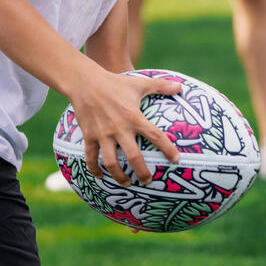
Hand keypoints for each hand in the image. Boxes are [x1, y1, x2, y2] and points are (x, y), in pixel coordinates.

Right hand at [69, 70, 181, 186]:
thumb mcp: (139, 83)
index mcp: (133, 117)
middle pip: (133, 157)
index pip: (155, 136)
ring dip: (119, 176)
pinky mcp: (89, 136)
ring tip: (127, 183)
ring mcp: (102, 134)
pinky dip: (95, 169)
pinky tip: (100, 177)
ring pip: (111, 163)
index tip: (176, 160)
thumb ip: (160, 86)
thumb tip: (180, 87)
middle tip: (148, 181)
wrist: (85, 82)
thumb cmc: (115, 83)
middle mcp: (119, 128)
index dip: (167, 149)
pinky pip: (91, 157)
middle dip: (142, 173)